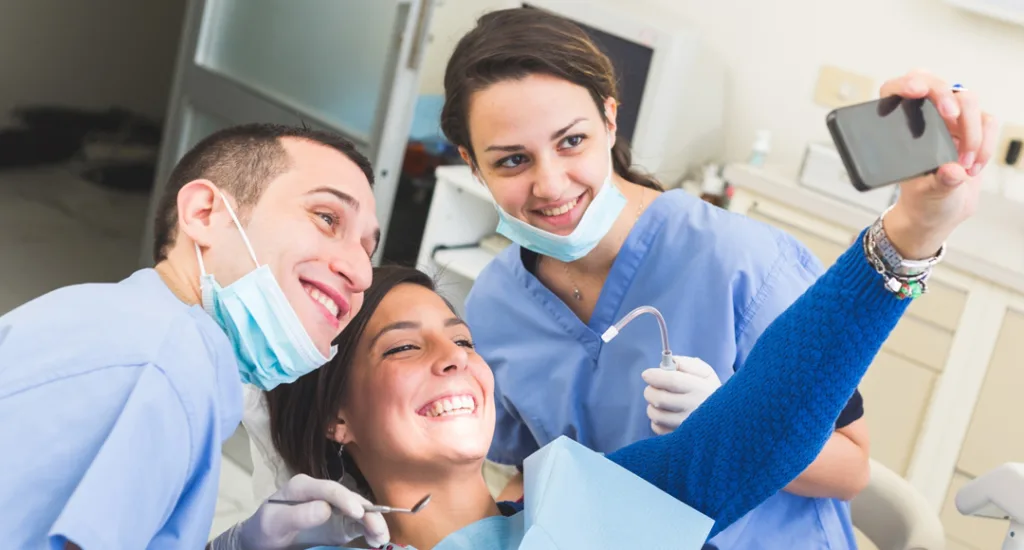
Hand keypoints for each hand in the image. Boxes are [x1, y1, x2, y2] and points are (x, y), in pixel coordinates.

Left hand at [209, 474, 388, 549]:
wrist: (261, 541)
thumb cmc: (265, 529)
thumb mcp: (274, 523)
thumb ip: (297, 515)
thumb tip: (325, 509)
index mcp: (304, 486)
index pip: (329, 489)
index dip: (345, 499)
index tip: (358, 513)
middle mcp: (322, 493)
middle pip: (349, 498)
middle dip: (367, 512)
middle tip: (378, 530)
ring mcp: (333, 507)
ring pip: (358, 509)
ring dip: (373, 521)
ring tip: (381, 538)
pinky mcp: (339, 522)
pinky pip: (358, 524)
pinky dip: (369, 530)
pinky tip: (376, 539)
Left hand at [641, 356, 721, 434]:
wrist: (725, 418)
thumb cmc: (708, 390)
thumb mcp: (705, 373)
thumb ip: (687, 364)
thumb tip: (669, 362)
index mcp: (700, 389)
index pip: (672, 381)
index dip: (655, 376)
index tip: (646, 374)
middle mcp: (694, 409)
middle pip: (659, 399)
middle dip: (650, 390)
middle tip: (654, 387)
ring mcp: (687, 426)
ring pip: (655, 415)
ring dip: (653, 406)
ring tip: (663, 402)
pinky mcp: (680, 438)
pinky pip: (657, 428)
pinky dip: (657, 420)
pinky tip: (667, 415)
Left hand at [881, 71, 997, 258]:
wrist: (941, 211)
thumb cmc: (922, 199)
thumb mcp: (926, 195)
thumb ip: (938, 183)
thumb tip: (951, 171)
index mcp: (898, 126)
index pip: (895, 90)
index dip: (904, 83)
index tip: (915, 91)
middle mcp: (923, 116)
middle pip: (936, 84)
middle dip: (945, 96)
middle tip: (950, 115)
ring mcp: (950, 119)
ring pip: (968, 100)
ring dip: (971, 131)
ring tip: (964, 165)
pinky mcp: (973, 127)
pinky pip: (987, 121)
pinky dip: (985, 143)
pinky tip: (972, 168)